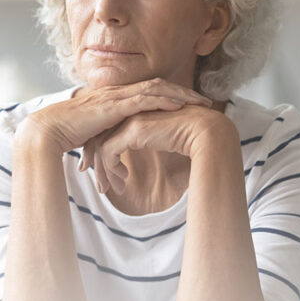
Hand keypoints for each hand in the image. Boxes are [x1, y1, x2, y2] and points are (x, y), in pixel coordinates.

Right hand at [17, 78, 212, 154]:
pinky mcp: (113, 105)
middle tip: (205, 100)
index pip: (148, 89)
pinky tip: (179, 107)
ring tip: (201, 103)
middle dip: (183, 92)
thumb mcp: (93, 134)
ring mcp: (115, 96)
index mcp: (113, 96)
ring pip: (156, 88)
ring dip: (181, 95)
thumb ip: (106, 137)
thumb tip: (113, 152)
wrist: (46, 131)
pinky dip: (164, 101)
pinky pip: (144, 99)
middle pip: (158, 84)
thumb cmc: (64, 135)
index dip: (170, 94)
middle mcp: (117, 91)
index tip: (189, 104)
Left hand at [79, 105, 233, 194]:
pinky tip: (123, 180)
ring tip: (109, 189)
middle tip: (100, 186)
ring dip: (104, 171)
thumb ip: (146, 141)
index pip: (107, 132)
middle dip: (96, 164)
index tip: (101, 173)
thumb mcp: (159, 138)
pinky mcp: (133, 131)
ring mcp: (130, 119)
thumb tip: (138, 157)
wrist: (204, 131)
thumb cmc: (187, 136)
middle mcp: (129, 112)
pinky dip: (112, 169)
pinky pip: (109, 152)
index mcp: (133, 111)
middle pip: (99, 138)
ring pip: (101, 146)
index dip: (100, 153)